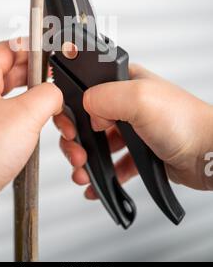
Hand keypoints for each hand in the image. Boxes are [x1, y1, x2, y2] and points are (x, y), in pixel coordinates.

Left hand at [0, 40, 61, 260]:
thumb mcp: (25, 115)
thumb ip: (48, 95)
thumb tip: (56, 93)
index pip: (9, 48)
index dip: (34, 49)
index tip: (53, 53)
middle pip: (14, 73)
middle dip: (41, 82)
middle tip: (57, 87)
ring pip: (16, 99)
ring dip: (38, 107)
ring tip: (55, 118)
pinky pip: (11, 121)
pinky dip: (29, 125)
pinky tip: (39, 134)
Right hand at [54, 64, 212, 199]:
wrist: (210, 155)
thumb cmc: (186, 122)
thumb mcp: (140, 98)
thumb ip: (105, 96)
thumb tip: (85, 106)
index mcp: (125, 82)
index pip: (87, 88)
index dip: (73, 107)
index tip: (69, 126)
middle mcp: (127, 103)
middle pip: (88, 118)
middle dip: (76, 139)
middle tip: (77, 153)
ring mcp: (134, 128)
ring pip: (99, 142)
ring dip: (87, 158)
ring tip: (84, 172)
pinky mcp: (140, 151)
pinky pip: (115, 163)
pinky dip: (104, 174)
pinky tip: (97, 184)